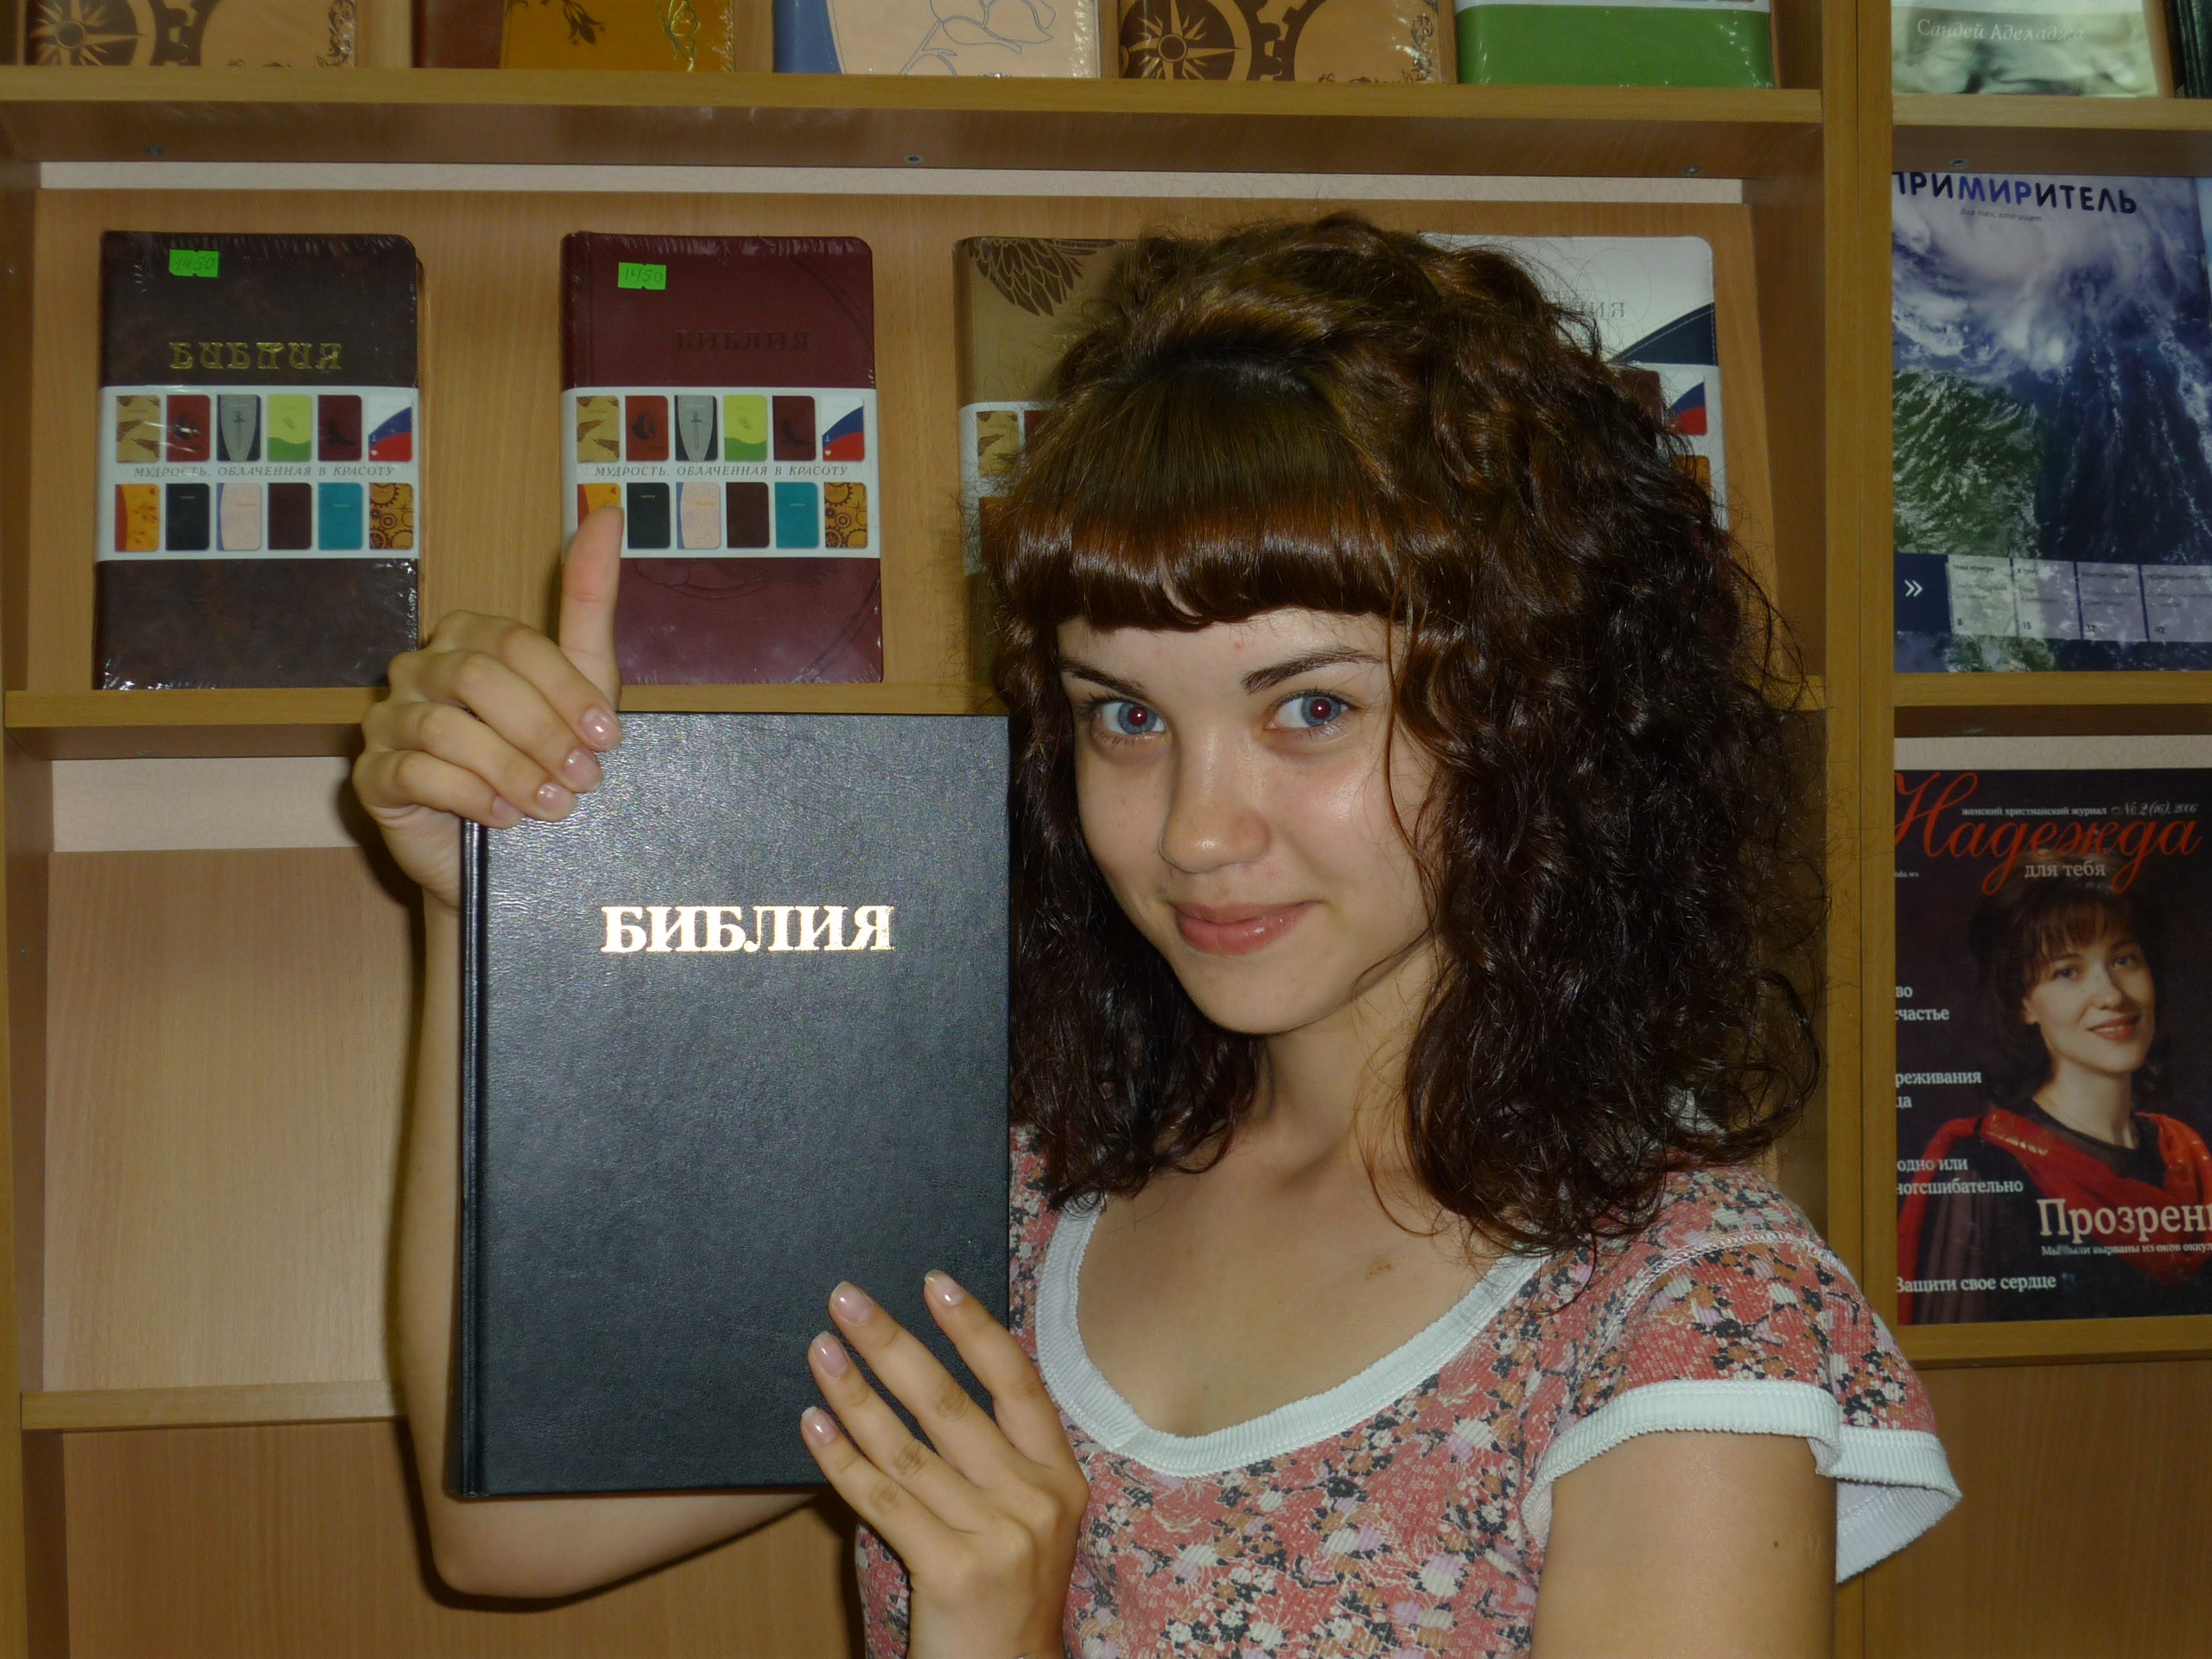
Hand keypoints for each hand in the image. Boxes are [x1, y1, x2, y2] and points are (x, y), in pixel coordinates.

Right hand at [353, 506, 625, 910]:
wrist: (508, 857)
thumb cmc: (544, 762)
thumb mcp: (582, 685)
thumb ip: (588, 602)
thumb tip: (606, 512)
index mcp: (467, 638)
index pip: (514, 643)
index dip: (567, 690)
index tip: (609, 738)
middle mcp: (419, 669)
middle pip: (479, 679)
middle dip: (542, 732)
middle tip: (584, 779)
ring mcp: (387, 720)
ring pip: (446, 729)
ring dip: (512, 769)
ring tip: (552, 806)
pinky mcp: (371, 776)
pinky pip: (414, 773)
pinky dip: (470, 796)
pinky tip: (504, 818)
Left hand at [802, 1275, 1085, 1658]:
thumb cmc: (1003, 1592)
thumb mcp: (1025, 1518)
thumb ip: (992, 1458)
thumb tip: (920, 1376)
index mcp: (1059, 1476)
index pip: (1016, 1382)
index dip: (973, 1328)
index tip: (931, 1281)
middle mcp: (1035, 1498)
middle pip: (952, 1404)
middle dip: (893, 1343)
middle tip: (846, 1298)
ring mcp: (998, 1536)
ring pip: (909, 1449)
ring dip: (856, 1393)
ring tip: (820, 1351)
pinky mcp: (954, 1572)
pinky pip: (884, 1501)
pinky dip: (843, 1459)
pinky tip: (814, 1424)